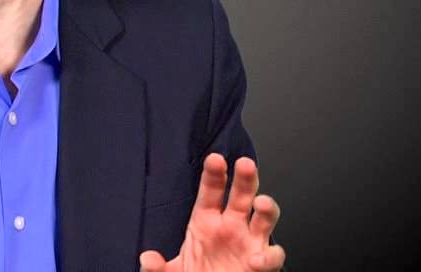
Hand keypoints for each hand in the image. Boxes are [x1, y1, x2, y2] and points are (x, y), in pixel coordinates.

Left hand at [139, 153, 285, 271]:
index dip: (214, 174)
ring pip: (264, 217)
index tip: (214, 159)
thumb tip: (147, 258)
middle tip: (245, 164)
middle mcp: (231, 226)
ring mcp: (248, 243)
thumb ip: (157, 269)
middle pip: (242, 194)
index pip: (212, 190)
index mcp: (206, 221)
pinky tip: (256, 259)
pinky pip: (272, 255)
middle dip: (245, 178)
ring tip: (261, 203)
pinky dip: (269, 256)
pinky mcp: (262, 264)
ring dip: (267, 207)